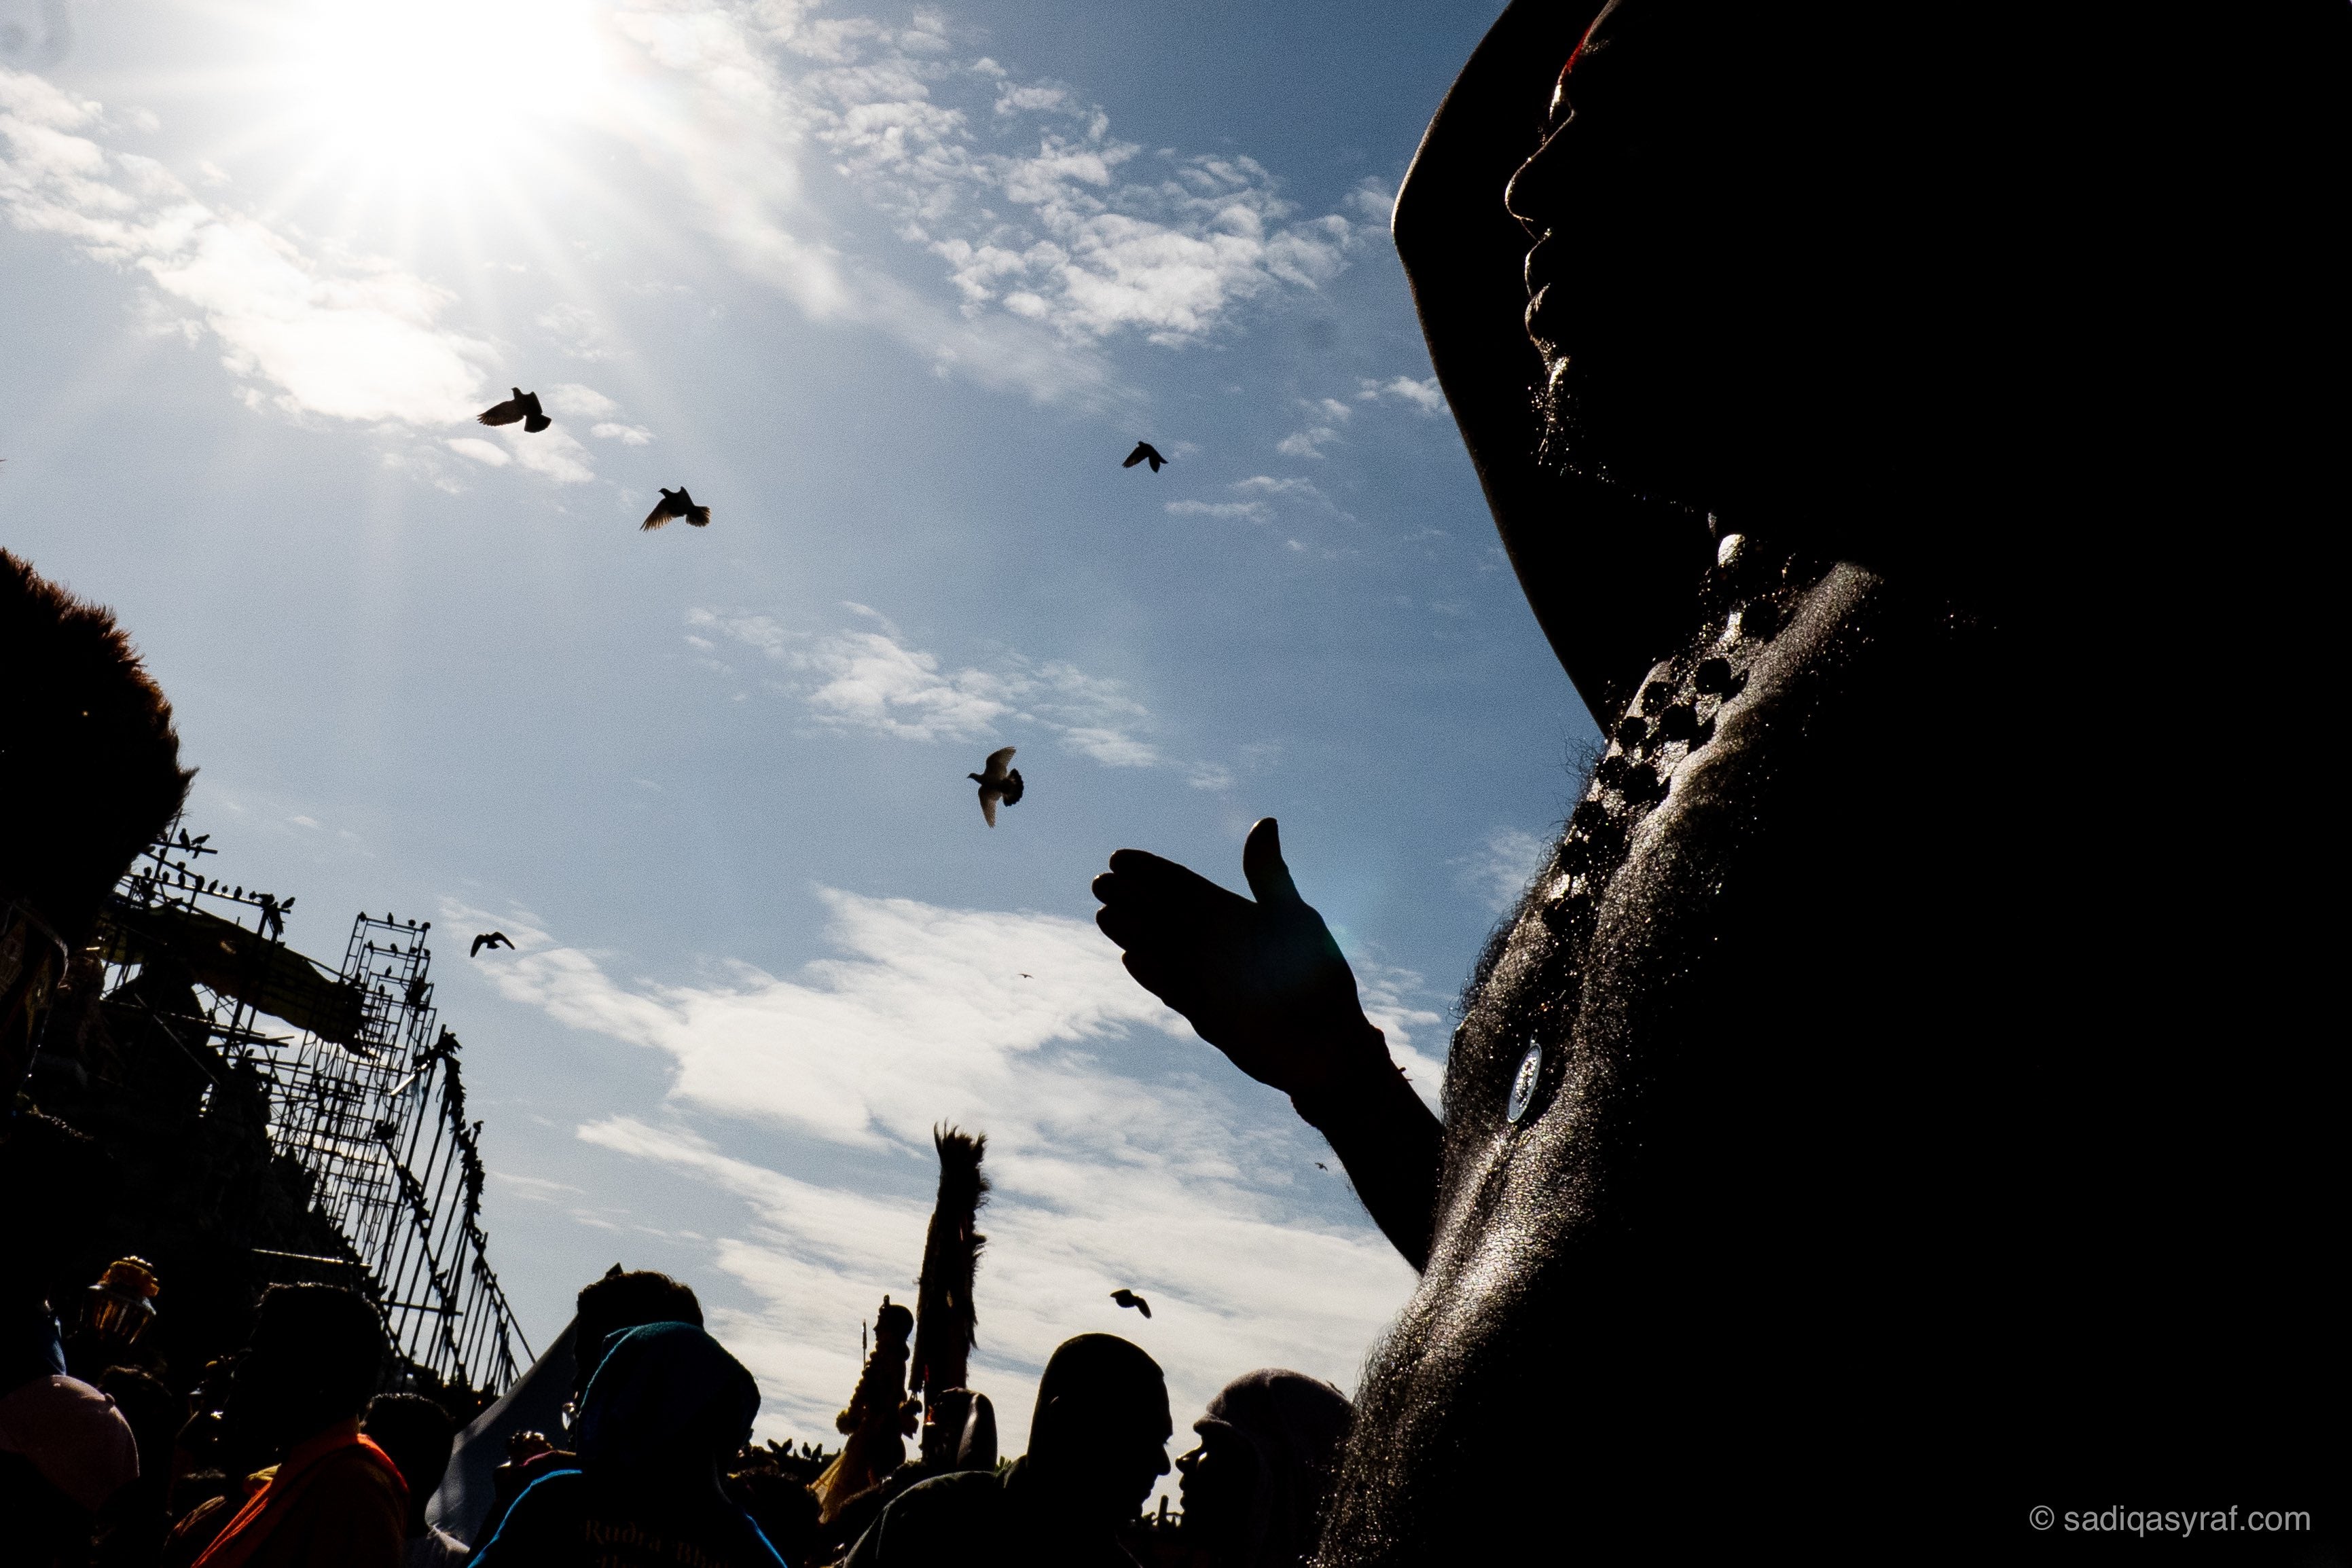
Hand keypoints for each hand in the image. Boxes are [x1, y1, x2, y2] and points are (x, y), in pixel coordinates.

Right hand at [1092, 818, 1384, 1102]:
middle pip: (1162, 914)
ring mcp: (1205, 978)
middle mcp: (1212, 944)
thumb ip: (1268, 876)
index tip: (1118, 858)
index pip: (1182, 886)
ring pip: (1160, 949)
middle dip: (1131, 898)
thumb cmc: (1319, 975)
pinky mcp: (1204, 1013)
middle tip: (1101, 883)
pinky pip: (1172, 988)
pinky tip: (1130, 958)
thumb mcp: (1293, 917)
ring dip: (1133, 933)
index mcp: (1231, 914)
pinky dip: (1153, 974)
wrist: (1331, 1043)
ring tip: (1106, 915)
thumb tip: (1264, 822)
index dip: (1150, 871)